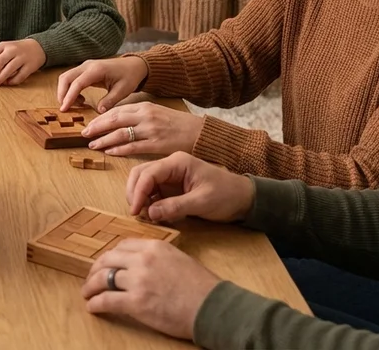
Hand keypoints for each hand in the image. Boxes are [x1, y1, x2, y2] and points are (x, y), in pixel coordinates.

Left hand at [0, 39, 45, 85]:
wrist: (37, 47)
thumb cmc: (16, 50)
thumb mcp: (4, 50)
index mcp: (3, 45)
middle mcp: (13, 50)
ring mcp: (22, 58)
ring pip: (9, 69)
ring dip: (0, 78)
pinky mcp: (30, 66)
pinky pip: (20, 76)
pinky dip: (12, 81)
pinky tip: (7, 83)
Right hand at [56, 56, 148, 111]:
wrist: (134, 65)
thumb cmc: (130, 76)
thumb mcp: (123, 90)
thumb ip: (110, 100)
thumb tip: (99, 111)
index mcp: (97, 70)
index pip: (77, 83)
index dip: (69, 97)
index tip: (64, 109)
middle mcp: (87, 65)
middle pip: (66, 78)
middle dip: (62, 94)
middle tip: (65, 109)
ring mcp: (85, 66)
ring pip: (66, 78)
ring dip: (65, 92)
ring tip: (76, 105)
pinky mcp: (85, 70)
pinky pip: (72, 79)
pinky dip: (71, 90)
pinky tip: (81, 100)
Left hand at [81, 239, 220, 339]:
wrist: (213, 307)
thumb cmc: (202, 287)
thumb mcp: (179, 259)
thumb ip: (157, 258)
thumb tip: (141, 265)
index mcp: (154, 247)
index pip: (121, 246)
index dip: (110, 256)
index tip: (106, 264)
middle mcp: (142, 260)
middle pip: (107, 260)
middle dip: (95, 270)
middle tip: (92, 278)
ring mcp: (138, 280)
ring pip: (102, 279)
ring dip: (90, 286)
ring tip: (87, 293)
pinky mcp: (136, 302)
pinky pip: (106, 300)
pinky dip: (96, 304)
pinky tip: (93, 307)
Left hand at [84, 101, 202, 156]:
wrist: (200, 132)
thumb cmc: (178, 124)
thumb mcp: (157, 113)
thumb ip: (139, 115)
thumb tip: (119, 121)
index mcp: (145, 106)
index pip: (116, 110)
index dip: (100, 118)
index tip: (89, 123)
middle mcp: (146, 116)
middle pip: (114, 120)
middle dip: (97, 127)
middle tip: (84, 133)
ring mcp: (151, 130)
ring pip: (121, 133)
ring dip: (104, 140)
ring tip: (93, 144)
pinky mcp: (157, 144)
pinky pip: (133, 147)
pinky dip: (119, 149)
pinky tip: (109, 152)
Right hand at [125, 151, 253, 223]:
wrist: (244, 198)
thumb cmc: (226, 195)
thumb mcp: (202, 202)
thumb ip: (175, 207)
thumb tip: (150, 213)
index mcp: (178, 162)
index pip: (148, 173)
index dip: (138, 191)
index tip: (136, 211)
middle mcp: (170, 165)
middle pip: (140, 174)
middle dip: (134, 193)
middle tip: (136, 213)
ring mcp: (170, 175)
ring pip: (144, 182)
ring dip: (140, 198)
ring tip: (145, 215)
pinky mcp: (171, 186)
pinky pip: (153, 192)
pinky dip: (149, 202)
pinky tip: (153, 214)